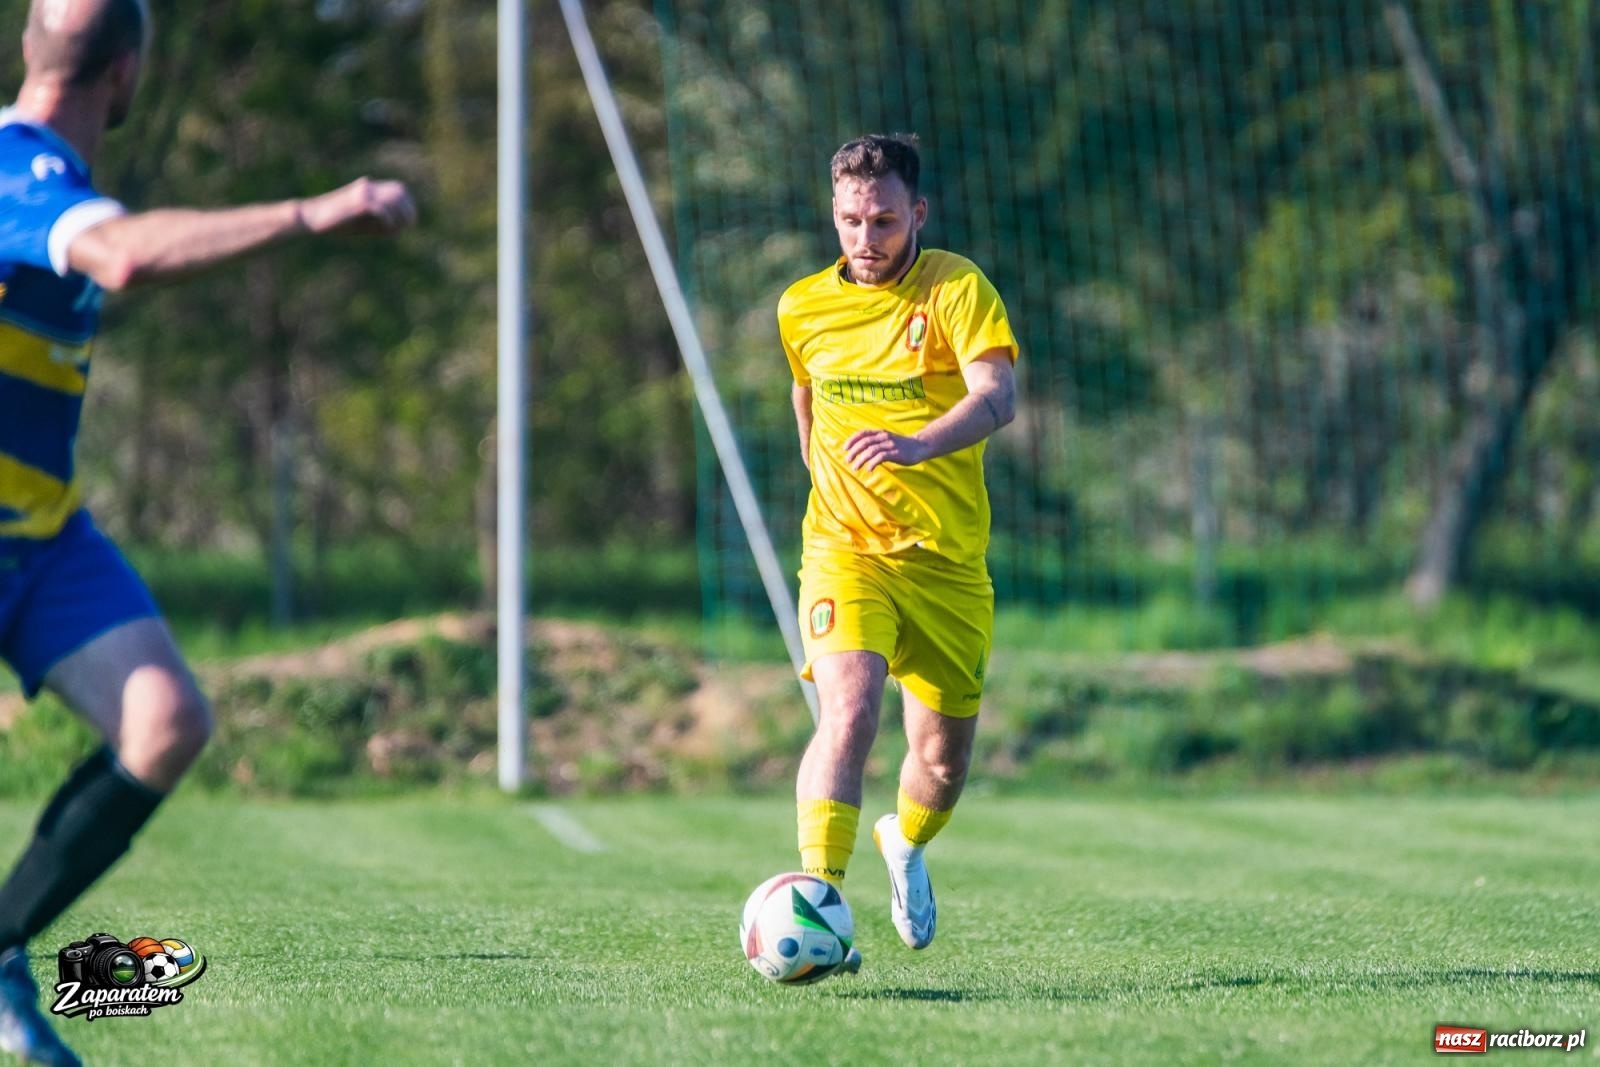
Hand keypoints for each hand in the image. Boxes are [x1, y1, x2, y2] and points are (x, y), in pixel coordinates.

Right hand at [298, 178, 416, 235]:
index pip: (400, 189)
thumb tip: (403, 225)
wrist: (312, 218)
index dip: (409, 205)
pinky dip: (386, 221)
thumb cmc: (337, 223)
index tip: (408, 222)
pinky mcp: (356, 202)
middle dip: (407, 211)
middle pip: (400, 192)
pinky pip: (380, 209)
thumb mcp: (363, 222)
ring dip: (398, 216)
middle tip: (405, 227)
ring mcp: (362, 193)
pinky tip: (383, 229)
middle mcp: (368, 187)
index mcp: (370, 188)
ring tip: (393, 229)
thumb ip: (382, 220)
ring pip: (393, 198)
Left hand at [844, 429, 931, 470]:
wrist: (920, 446)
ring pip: (871, 450)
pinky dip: (872, 463)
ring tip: (855, 468)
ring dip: (861, 459)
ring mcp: (890, 444)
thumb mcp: (887, 440)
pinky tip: (869, 469)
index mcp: (880, 433)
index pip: (862, 433)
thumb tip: (861, 451)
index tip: (844, 449)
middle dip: (854, 452)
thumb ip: (876, 443)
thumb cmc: (901, 445)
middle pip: (864, 442)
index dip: (852, 440)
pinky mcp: (895, 453)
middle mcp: (883, 437)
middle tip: (847, 460)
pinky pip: (881, 457)